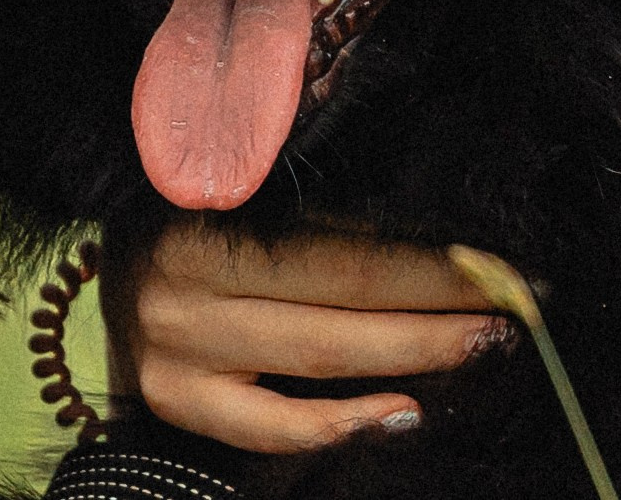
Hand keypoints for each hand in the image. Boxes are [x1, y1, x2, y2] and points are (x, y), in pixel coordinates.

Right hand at [102, 217, 504, 453]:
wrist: (105, 266)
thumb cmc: (199, 217)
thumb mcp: (246, 192)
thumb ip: (322, 210)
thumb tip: (444, 233)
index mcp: (212, 210)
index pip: (348, 244)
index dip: (434, 260)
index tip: (504, 266)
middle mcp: (186, 278)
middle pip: (343, 297)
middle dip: (442, 306)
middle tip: (515, 312)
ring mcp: (177, 348)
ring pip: (320, 359)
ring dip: (413, 356)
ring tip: (480, 350)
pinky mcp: (174, 400)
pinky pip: (272, 428)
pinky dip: (343, 425)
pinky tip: (403, 415)